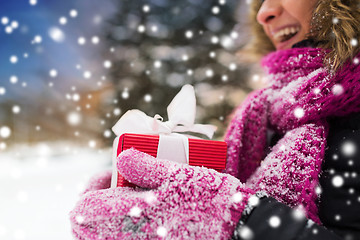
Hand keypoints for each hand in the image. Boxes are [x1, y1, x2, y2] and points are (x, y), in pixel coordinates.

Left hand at [70, 148, 254, 239]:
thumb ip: (144, 165)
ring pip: (107, 233)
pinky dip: (126, 224)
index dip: (94, 185)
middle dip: (99, 200)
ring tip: (136, 195)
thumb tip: (122, 158)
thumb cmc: (206, 198)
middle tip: (122, 184)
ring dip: (112, 211)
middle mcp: (129, 237)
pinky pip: (127, 237)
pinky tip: (149, 210)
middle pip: (90, 225)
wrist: (234, 226)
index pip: (86, 206)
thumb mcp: (176, 173)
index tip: (115, 171)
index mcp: (128, 216)